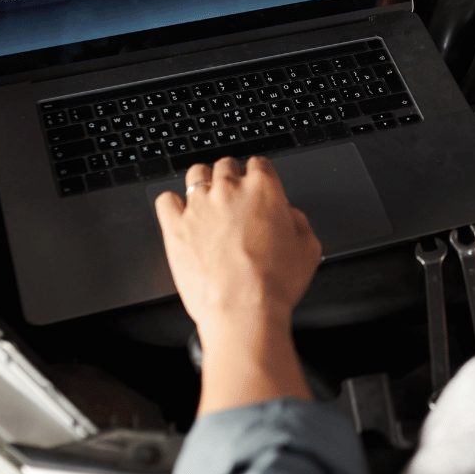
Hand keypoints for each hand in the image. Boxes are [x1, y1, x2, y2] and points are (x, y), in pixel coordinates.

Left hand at [155, 157, 320, 415]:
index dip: (260, 176)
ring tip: (208, 202)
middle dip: (231, 178)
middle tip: (235, 199)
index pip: (260, 164)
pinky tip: (181, 214)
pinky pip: (166, 200)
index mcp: (263, 189)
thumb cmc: (274, 283)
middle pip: (226, 166)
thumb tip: (289, 215)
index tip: (258, 186)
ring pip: (195, 174)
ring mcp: (198, 206)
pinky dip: (172, 204)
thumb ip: (299, 222)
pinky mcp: (175, 226)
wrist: (243, 309)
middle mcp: (229, 190)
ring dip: (203, 183)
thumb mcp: (309, 249)